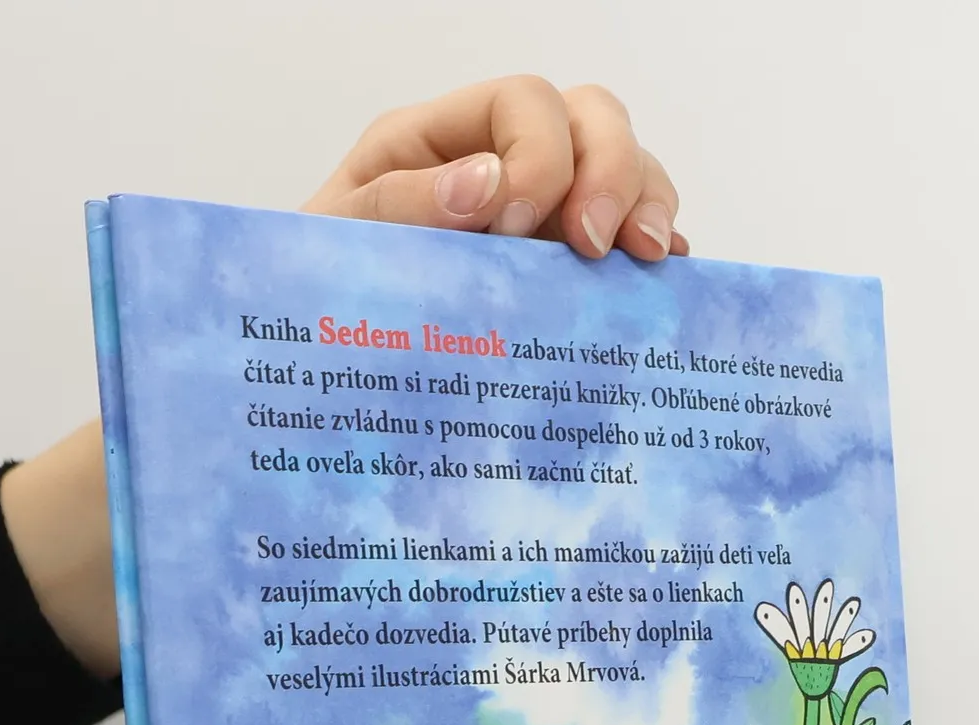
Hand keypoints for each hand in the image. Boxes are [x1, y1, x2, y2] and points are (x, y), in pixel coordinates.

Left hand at [301, 76, 686, 261]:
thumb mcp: (336, 247)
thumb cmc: (320, 298)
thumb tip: (486, 183)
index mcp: (437, 144)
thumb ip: (399, 206)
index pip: (522, 103)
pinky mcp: (567, 265)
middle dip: (611, 172)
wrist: (323, 368)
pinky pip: (633, 230)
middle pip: (590, 118)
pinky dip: (656, 246)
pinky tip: (658, 278)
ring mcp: (543, 212)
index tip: (519, 228)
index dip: (539, 157)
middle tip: (595, 246)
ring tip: (642, 259)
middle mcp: (499, 163)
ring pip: (626, 165)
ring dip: (646, 203)